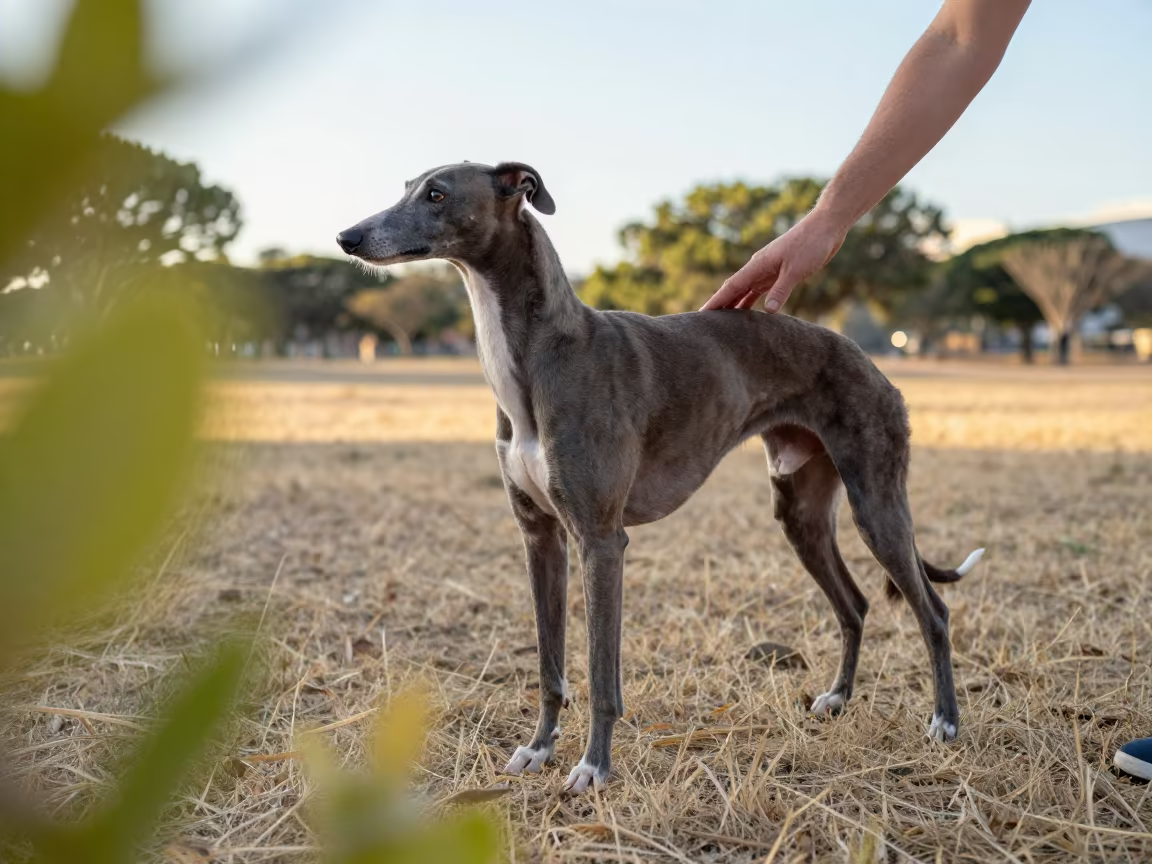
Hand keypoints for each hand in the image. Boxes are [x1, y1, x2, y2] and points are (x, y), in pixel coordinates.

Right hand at [701, 210, 845, 312]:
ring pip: (745, 291)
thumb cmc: (811, 244)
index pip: (731, 286)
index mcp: (758, 265)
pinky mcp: (779, 273)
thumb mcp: (796, 269)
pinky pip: (759, 290)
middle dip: (720, 304)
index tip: (702, 314)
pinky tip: (747, 313)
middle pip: (734, 289)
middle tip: (705, 322)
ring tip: (722, 322)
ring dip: (734, 305)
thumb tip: (767, 312)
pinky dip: (751, 301)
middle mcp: (759, 268)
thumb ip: (781, 290)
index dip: (717, 300)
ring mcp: (768, 271)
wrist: (825, 227)